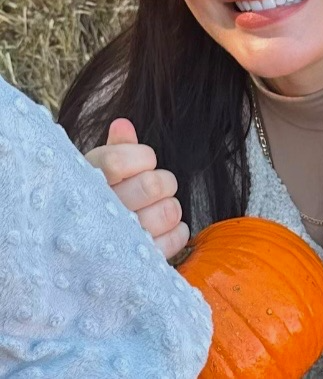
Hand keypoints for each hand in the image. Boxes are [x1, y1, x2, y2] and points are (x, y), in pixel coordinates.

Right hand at [85, 118, 189, 259]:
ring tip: (157, 209)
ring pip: (169, 211)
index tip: (144, 161)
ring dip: (170, 206)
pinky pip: (176, 239)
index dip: (141, 157)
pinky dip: (177, 232)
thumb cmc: (94, 204)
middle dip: (162, 181)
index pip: (117, 161)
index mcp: (86, 185)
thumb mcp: (96, 173)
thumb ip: (113, 148)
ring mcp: (120, 243)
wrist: (78, 256)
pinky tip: (163, 231)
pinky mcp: (139, 265)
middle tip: (155, 186)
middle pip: (152, 184)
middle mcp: (100, 214)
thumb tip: (122, 124)